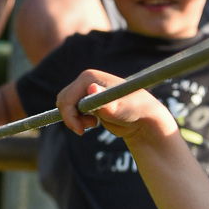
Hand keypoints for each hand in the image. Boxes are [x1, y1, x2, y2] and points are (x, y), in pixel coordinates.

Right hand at [56, 69, 177, 145]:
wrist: (145, 119)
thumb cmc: (137, 111)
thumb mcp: (123, 109)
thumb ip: (107, 103)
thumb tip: (91, 89)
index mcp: (89, 77)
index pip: (67, 97)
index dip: (69, 116)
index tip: (82, 131)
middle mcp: (86, 81)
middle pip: (63, 100)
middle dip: (71, 117)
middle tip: (86, 130)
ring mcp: (87, 91)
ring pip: (66, 106)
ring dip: (75, 120)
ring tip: (93, 125)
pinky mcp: (89, 101)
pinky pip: (73, 111)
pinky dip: (78, 120)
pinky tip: (94, 123)